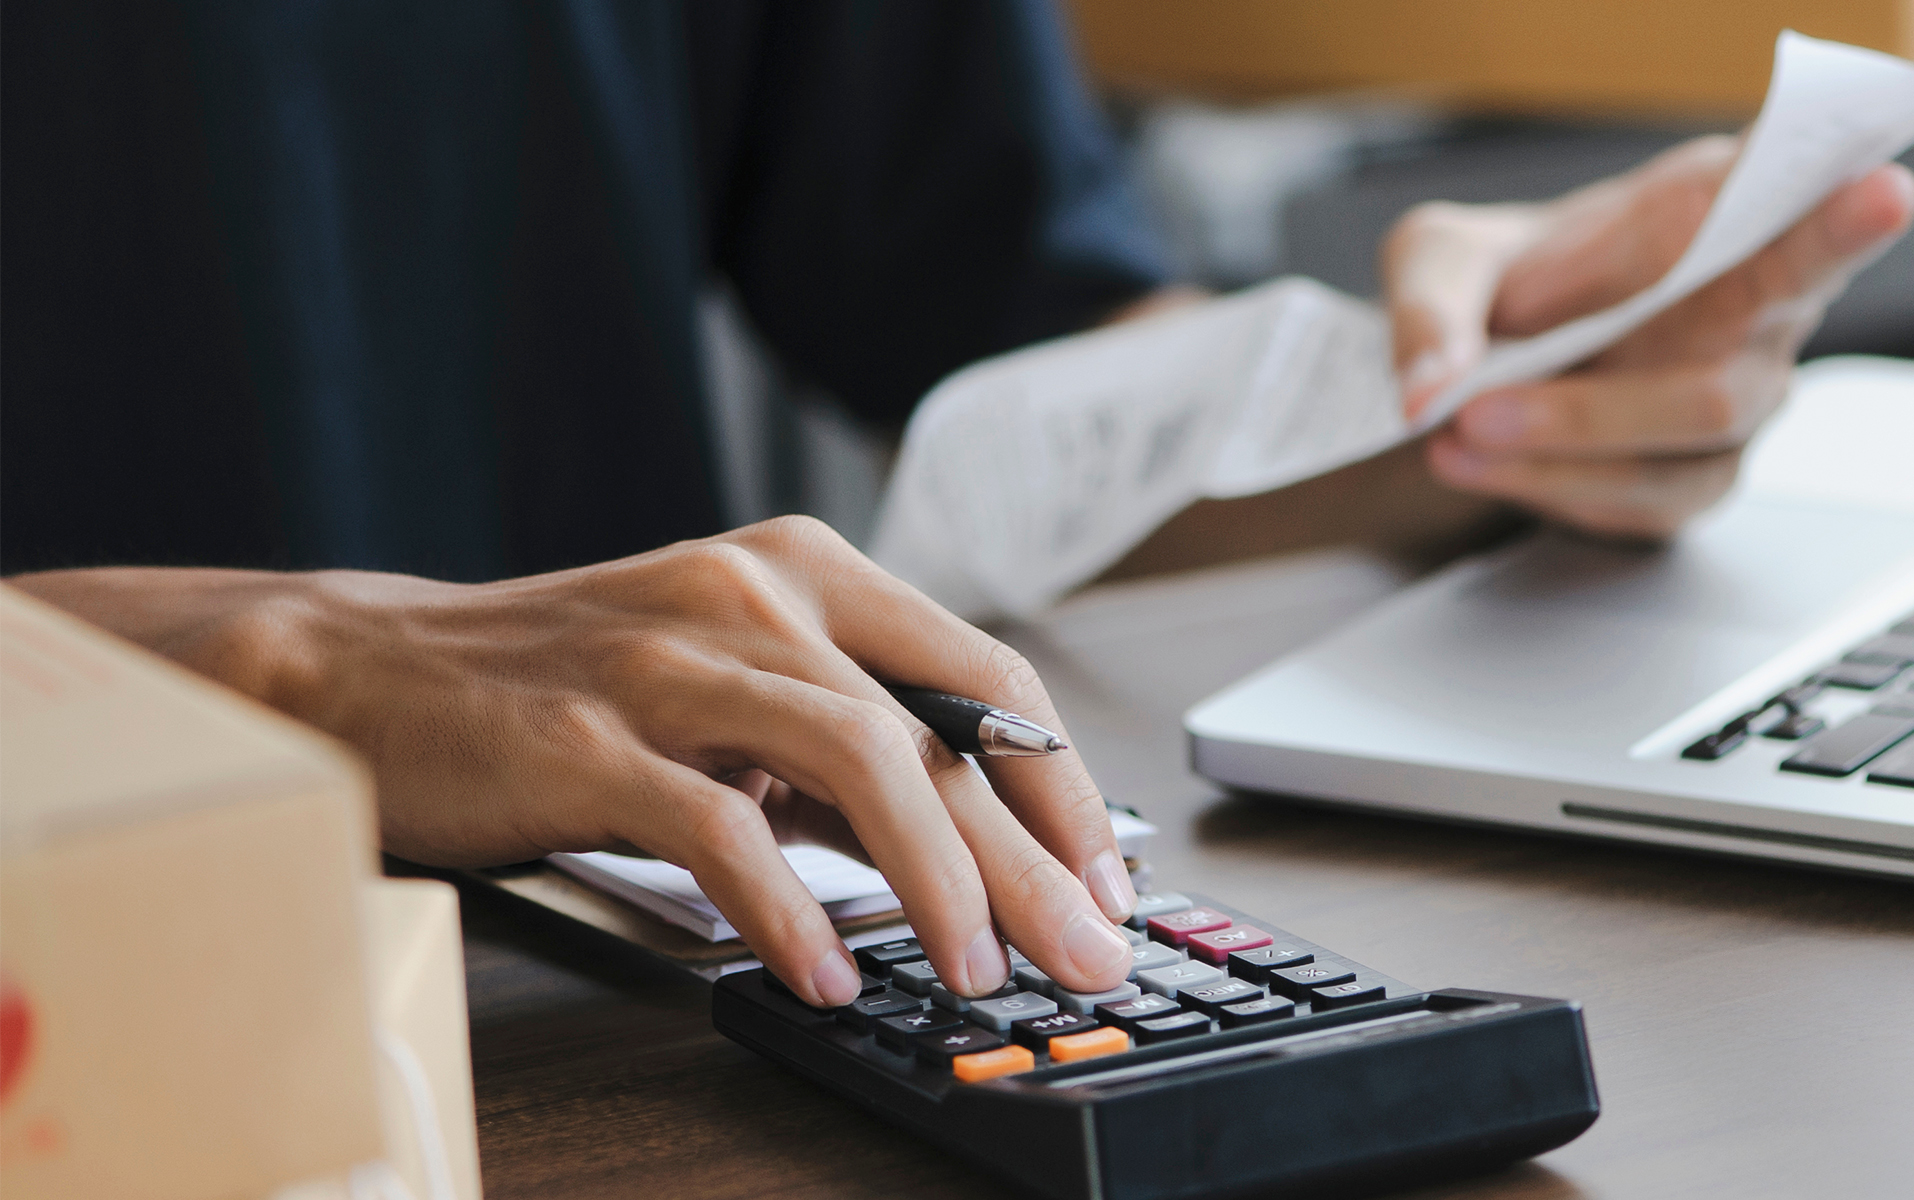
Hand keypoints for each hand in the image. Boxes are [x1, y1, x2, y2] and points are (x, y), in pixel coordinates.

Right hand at [12, 518, 1137, 1007]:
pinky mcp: (583, 738)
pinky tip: (828, 970)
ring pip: (857, 756)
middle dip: (1034, 858)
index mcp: (804, 574)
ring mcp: (669, 661)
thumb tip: (974, 851)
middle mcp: (753, 594)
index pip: (984, 678)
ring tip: (977, 968)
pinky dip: (786, 907)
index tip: (1102, 880)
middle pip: (938, 730)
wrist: (365, 672)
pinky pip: (716, 826)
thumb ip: (842, 751)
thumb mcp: (729, 693)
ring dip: (939, 877)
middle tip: (1087, 950)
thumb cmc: (564, 689)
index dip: (1061, 787)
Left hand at [1383, 135, 1913, 536]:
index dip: (1841, 217)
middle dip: (1600, 404)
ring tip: (1458, 433)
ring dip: (1561, 450)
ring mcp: (1737, 399)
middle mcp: (1750, 311)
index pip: (1795, 215)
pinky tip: (1484, 463)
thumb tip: (1433, 388)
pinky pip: (1648, 500)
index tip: (1882, 192)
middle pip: (1735, 372)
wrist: (1481, 357)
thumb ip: (1433, 304)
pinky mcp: (1701, 472)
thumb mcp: (1436, 257)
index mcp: (1710, 216)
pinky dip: (1555, 487)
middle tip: (1480, 405)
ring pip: (1686, 445)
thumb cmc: (1495, 282)